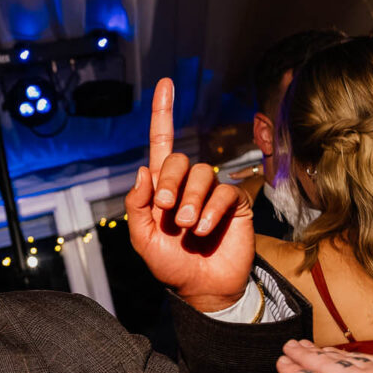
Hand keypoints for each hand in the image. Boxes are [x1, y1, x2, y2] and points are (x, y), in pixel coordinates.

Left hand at [123, 77, 255, 310]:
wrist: (202, 289)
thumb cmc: (171, 265)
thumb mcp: (143, 240)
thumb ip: (136, 207)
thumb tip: (143, 171)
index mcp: (162, 189)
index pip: (163, 144)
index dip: (163, 113)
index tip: (166, 83)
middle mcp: (187, 185)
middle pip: (178, 160)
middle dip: (169, 183)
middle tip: (166, 211)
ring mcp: (212, 193)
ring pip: (201, 174)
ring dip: (191, 201)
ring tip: (187, 227)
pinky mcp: (235, 204)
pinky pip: (224, 193)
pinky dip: (211, 210)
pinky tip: (204, 228)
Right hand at [275, 340, 372, 372]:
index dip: (293, 372)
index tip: (281, 363)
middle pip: (324, 363)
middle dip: (304, 353)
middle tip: (290, 344)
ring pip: (347, 358)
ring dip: (327, 352)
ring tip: (313, 346)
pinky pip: (370, 359)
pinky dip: (355, 356)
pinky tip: (352, 355)